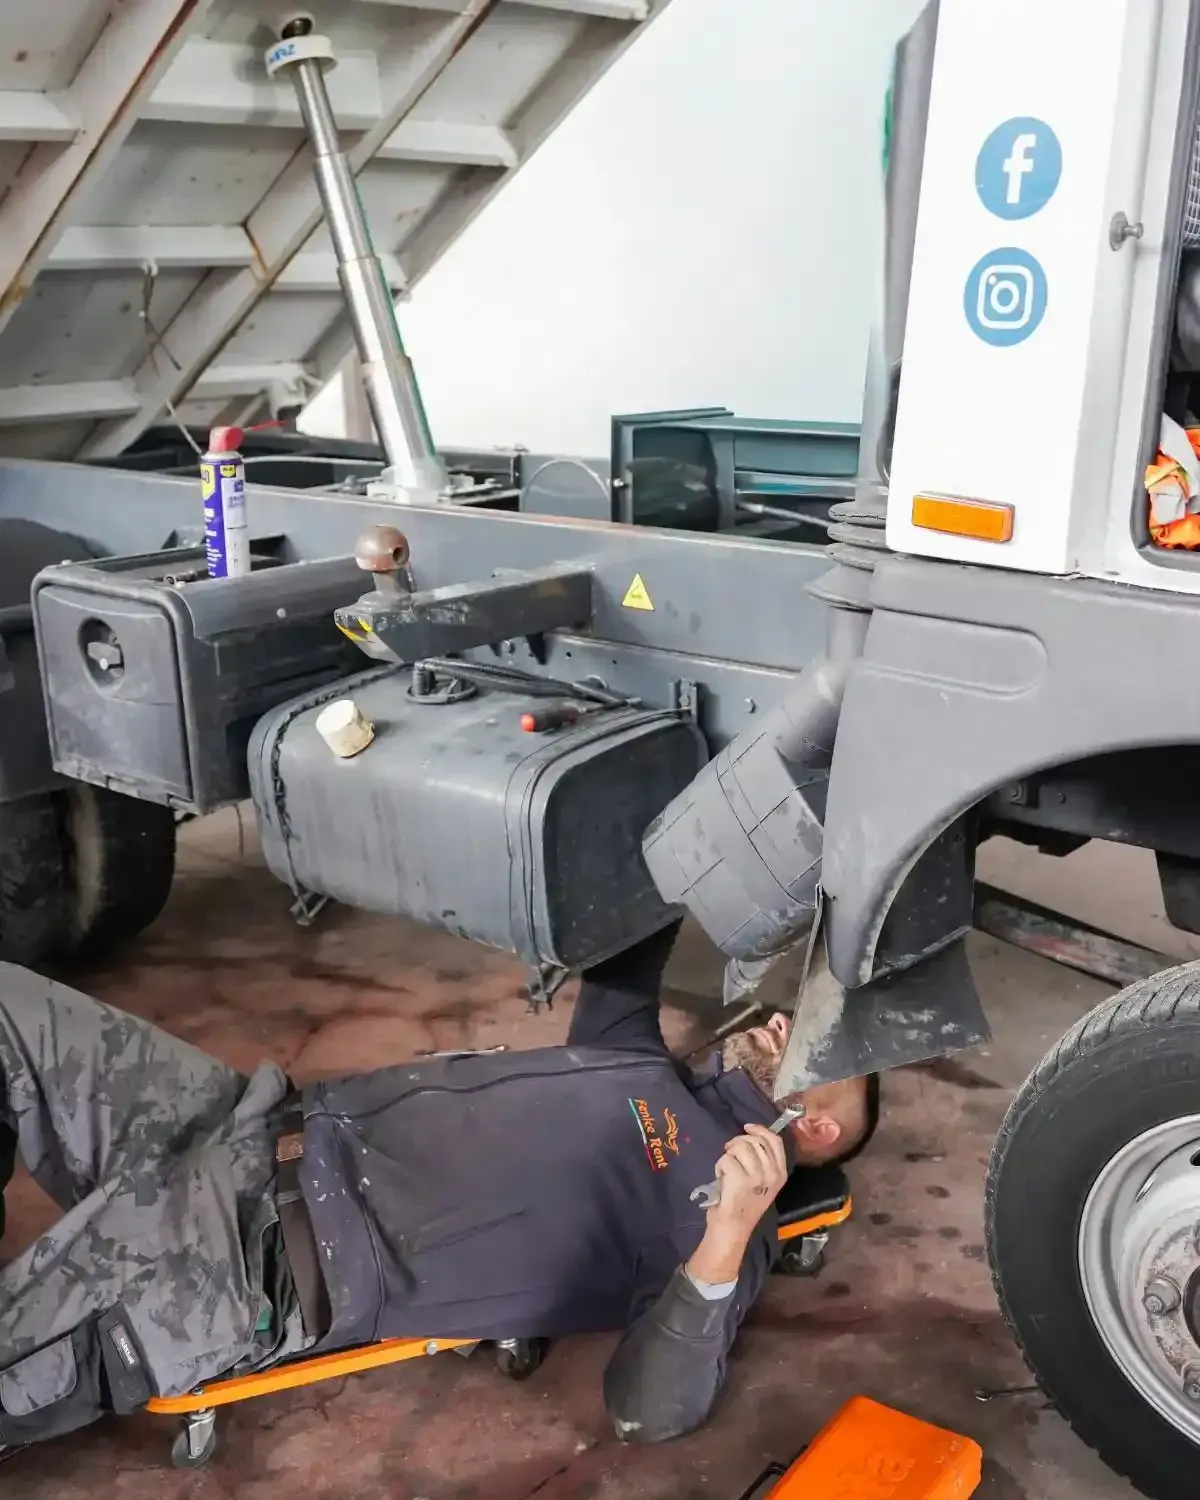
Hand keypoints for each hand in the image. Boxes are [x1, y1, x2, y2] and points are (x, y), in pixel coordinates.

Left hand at [685, 1125, 788, 1284]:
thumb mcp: (763, 1181)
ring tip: (727, 1171)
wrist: (733, 1228)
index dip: (759, 1129)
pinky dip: (719, 1167)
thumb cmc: (745, 1204)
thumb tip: (751, 1135)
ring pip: (739, 1147)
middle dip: (737, 1143)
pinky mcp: (739, 1178)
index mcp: (780, 1173)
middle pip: (753, 1140)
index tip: (747, 1128)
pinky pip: (725, 1159)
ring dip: (728, 1156)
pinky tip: (722, 1180)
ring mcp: (757, 1176)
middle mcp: (772, 1173)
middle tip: (730, 1154)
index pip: (774, 1141)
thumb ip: (763, 1160)